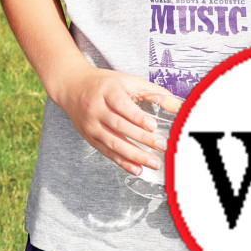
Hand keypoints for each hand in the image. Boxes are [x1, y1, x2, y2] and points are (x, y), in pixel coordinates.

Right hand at [47, 62, 179, 176]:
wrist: (71, 87)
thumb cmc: (104, 84)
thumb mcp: (126, 81)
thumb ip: (152, 92)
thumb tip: (178, 106)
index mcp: (107, 91)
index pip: (121, 105)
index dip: (137, 117)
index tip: (152, 126)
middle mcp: (96, 109)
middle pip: (119, 126)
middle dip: (142, 138)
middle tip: (162, 145)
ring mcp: (91, 125)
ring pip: (113, 142)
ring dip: (135, 155)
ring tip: (154, 162)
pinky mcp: (89, 137)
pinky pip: (107, 152)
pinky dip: (122, 162)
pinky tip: (137, 168)